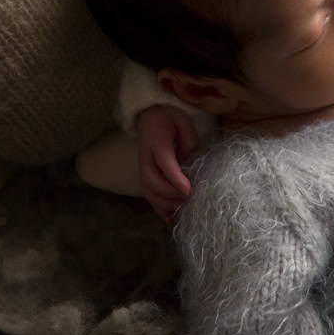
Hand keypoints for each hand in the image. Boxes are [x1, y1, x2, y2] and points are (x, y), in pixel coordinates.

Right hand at [136, 105, 199, 221]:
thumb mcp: (183, 122)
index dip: (175, 177)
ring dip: (165, 205)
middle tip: (190, 200)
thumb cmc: (170, 118)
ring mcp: (142, 167)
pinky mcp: (144, 175)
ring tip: (184, 211)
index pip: (164, 161)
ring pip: (148, 192)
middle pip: (152, 181)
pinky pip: (149, 195)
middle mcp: (145, 156)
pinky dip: (159, 209)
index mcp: (156, 140)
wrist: (149, 115)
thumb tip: (190, 164)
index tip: (188, 189)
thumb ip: (189, 142)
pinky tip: (172, 219)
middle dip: (171, 194)